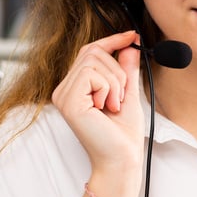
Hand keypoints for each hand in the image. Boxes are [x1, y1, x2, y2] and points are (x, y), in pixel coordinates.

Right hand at [51, 31, 144, 172]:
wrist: (122, 159)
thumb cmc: (123, 135)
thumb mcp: (128, 93)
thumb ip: (126, 69)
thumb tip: (129, 44)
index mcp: (76, 87)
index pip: (90, 51)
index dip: (112, 40)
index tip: (132, 36)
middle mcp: (64, 89)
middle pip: (93, 52)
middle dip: (116, 71)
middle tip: (119, 98)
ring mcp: (63, 95)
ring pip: (93, 61)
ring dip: (114, 82)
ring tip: (113, 105)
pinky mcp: (68, 101)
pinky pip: (91, 75)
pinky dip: (107, 88)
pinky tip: (106, 108)